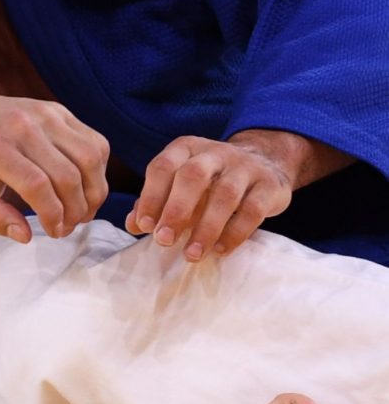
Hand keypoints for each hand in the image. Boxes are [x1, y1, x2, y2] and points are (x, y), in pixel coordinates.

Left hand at [0, 68, 108, 242]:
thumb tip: (25, 235)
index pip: (37, 185)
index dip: (52, 214)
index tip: (53, 232)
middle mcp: (22, 125)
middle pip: (68, 174)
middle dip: (75, 210)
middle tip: (68, 227)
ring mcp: (44, 114)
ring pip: (90, 157)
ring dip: (94, 192)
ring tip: (82, 212)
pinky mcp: (58, 111)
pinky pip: (94, 142)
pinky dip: (97, 170)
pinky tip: (83, 186)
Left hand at [126, 133, 296, 258]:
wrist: (265, 162)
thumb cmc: (210, 180)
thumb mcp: (180, 184)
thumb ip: (155, 202)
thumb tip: (133, 224)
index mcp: (186, 148)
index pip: (163, 167)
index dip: (151, 196)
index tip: (144, 226)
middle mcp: (215, 153)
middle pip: (193, 176)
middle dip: (176, 210)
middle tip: (164, 241)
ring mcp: (245, 166)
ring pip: (225, 194)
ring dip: (206, 227)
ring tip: (191, 254)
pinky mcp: (270, 185)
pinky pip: (253, 209)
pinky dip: (235, 232)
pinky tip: (219, 250)